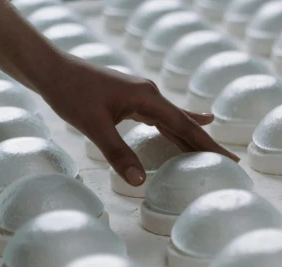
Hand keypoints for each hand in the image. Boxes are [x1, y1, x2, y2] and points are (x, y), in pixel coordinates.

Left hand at [39, 56, 238, 185]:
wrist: (50, 69)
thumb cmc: (70, 93)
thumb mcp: (93, 126)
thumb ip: (119, 153)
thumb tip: (140, 182)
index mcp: (148, 99)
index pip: (186, 127)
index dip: (208, 145)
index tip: (230, 159)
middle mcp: (150, 96)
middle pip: (187, 124)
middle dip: (208, 144)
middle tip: (231, 162)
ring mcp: (143, 96)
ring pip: (176, 121)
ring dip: (194, 138)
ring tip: (215, 153)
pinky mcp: (133, 100)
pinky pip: (163, 118)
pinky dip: (178, 126)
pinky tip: (194, 123)